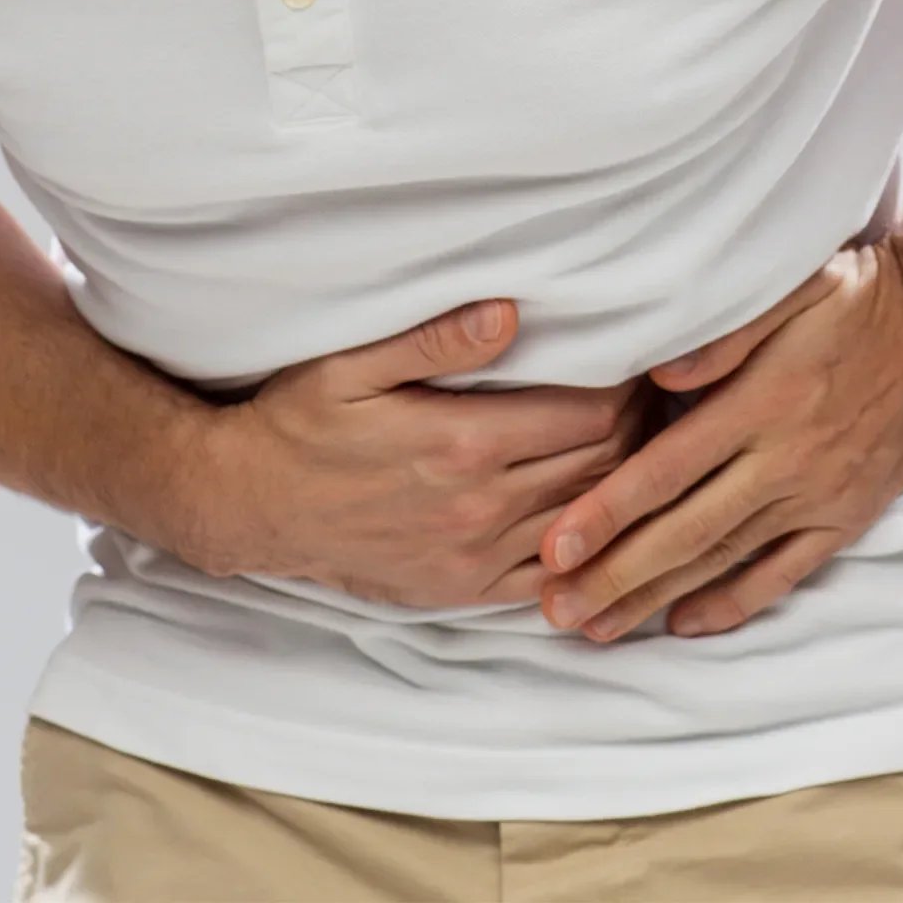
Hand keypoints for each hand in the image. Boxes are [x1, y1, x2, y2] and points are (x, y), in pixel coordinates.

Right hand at [186, 300, 664, 608]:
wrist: (250, 507)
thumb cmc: (298, 425)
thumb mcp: (351, 366)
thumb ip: (434, 341)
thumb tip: (512, 314)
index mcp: (464, 443)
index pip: (591, 417)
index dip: (629, 388)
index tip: (640, 362)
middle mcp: (480, 507)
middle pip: (604, 468)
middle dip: (639, 431)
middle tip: (652, 399)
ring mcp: (475, 556)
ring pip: (587, 522)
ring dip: (623, 487)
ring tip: (640, 448)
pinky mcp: (463, 589)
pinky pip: (552, 581)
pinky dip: (588, 553)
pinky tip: (605, 525)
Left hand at [535, 241, 902, 640]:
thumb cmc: (849, 301)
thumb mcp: (790, 288)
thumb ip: (721, 333)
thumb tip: (661, 378)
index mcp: (759, 405)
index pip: (665, 470)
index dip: (606, 514)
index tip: (555, 550)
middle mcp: (784, 461)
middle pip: (684, 532)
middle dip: (614, 576)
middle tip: (555, 610)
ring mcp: (817, 497)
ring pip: (724, 560)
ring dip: (656, 598)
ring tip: (598, 628)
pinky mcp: (845, 517)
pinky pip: (784, 573)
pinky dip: (735, 603)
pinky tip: (685, 624)